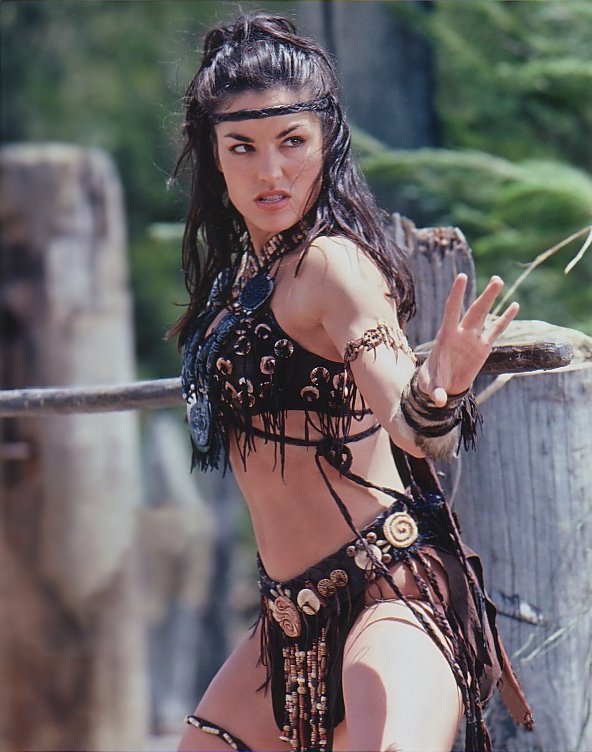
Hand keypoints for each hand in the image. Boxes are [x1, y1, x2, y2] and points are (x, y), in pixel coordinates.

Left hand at [419, 274, 518, 405]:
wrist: (442, 386)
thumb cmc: (432, 382)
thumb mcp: (431, 386)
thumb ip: (436, 391)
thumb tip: (439, 400)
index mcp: (445, 337)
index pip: (451, 311)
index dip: (457, 295)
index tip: (462, 276)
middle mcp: (460, 333)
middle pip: (473, 311)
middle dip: (485, 297)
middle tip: (497, 279)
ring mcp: (472, 338)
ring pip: (484, 315)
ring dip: (491, 299)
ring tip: (498, 280)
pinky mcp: (483, 347)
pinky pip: (495, 331)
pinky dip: (504, 319)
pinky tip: (514, 305)